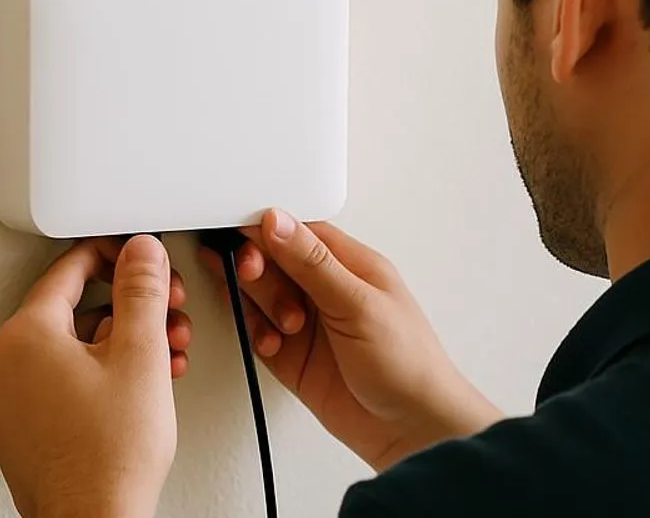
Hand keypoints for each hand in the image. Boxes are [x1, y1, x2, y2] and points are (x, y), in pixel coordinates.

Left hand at [0, 235, 190, 517]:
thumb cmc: (109, 457)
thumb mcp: (141, 353)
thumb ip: (142, 290)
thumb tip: (139, 251)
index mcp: (23, 336)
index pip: (70, 268)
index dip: (116, 256)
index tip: (141, 259)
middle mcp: (2, 364)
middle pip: (75, 308)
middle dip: (132, 309)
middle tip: (167, 313)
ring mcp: (6, 398)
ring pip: (72, 345)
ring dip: (124, 342)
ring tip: (165, 356)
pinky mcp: (19, 425)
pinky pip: (61, 377)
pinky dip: (101, 372)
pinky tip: (140, 384)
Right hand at [200, 209, 502, 471]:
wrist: (411, 429)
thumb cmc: (407, 362)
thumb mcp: (359, 303)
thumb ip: (313, 262)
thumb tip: (278, 220)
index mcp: (350, 265)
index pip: (298, 231)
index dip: (265, 228)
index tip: (238, 231)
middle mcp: (326, 289)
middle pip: (273, 260)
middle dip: (258, 266)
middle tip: (252, 274)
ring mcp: (308, 323)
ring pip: (261, 295)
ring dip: (260, 303)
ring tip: (283, 322)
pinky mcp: (293, 356)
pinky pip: (258, 332)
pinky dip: (257, 335)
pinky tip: (274, 344)